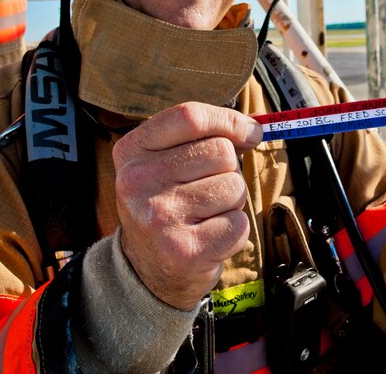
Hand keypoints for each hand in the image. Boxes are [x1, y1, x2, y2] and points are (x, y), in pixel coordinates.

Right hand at [112, 102, 262, 310]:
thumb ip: (203, 137)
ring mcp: (160, 217)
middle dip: (228, 169)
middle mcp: (138, 182)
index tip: (249, 132)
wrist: (146, 269)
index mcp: (132, 151)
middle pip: (221, 151)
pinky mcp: (185, 250)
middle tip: (206, 190)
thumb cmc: (166, 205)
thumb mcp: (165, 161)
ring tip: (205, 215)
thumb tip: (253, 129)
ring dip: (231, 201)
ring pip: (235, 187)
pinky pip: (239, 223)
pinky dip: (234, 230)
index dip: (228, 121)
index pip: (190, 117)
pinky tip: (209, 236)